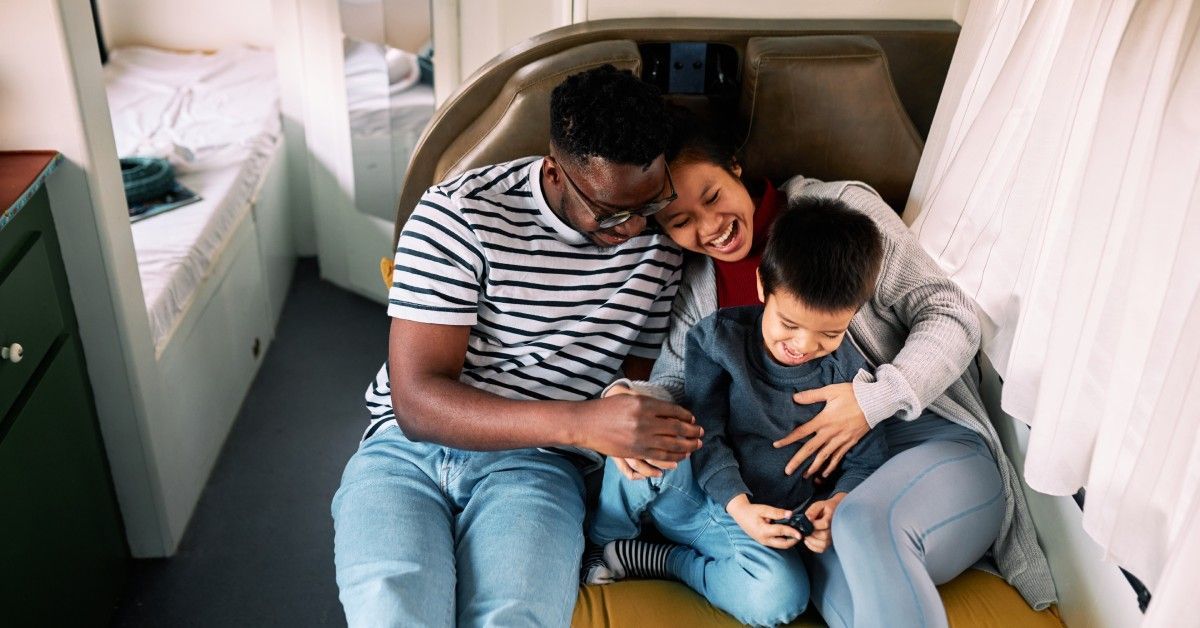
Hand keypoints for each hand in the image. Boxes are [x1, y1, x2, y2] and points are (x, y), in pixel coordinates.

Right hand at [577, 394, 702, 462]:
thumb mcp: (627, 396)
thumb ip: (647, 401)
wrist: (586, 424)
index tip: (693, 419)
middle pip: (676, 428)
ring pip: (671, 445)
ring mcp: (640, 438)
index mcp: (643, 403)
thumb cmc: (606, 408)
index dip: (686, 416)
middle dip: (692, 432)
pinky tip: (682, 457)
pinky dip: (674, 457)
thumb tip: (669, 410)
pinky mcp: (635, 452)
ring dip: (687, 446)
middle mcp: (644, 421)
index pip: (673, 410)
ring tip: (696, 446)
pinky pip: (660, 456)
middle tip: (701, 433)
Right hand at [725, 495, 801, 548]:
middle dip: (793, 541)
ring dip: (789, 541)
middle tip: (801, 535)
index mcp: (763, 531)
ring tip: (796, 533)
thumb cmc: (751, 511)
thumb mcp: (764, 509)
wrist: (740, 514)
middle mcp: (764, 539)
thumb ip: (777, 512)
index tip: (800, 534)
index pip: (781, 532)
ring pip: (780, 545)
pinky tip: (788, 533)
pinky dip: (784, 540)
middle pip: (783, 544)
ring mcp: (764, 542)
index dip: (792, 532)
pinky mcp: (764, 541)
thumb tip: (790, 514)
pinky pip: (776, 543)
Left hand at [773, 383, 868, 477]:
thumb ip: (812, 395)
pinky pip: (838, 457)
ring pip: (824, 456)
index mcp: (824, 420)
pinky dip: (831, 466)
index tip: (776, 445)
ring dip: (813, 467)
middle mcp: (831, 433)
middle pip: (811, 449)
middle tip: (787, 471)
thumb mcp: (831, 391)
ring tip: (804, 476)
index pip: (802, 432)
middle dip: (798, 461)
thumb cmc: (853, 394)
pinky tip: (824, 474)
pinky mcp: (850, 442)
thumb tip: (794, 397)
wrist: (876, 402)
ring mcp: (841, 439)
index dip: (788, 439)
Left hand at [801, 492, 845, 552]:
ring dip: (812, 541)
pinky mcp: (830, 542)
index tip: (807, 522)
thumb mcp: (818, 505)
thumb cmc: (826, 508)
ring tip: (806, 535)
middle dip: (811, 533)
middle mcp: (834, 529)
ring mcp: (833, 537)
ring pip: (823, 544)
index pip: (825, 524)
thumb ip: (812, 511)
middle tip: (804, 530)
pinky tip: (808, 541)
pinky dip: (813, 547)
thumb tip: (806, 519)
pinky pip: (822, 549)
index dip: (814, 524)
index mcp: (832, 518)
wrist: (835, 511)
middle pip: (823, 535)